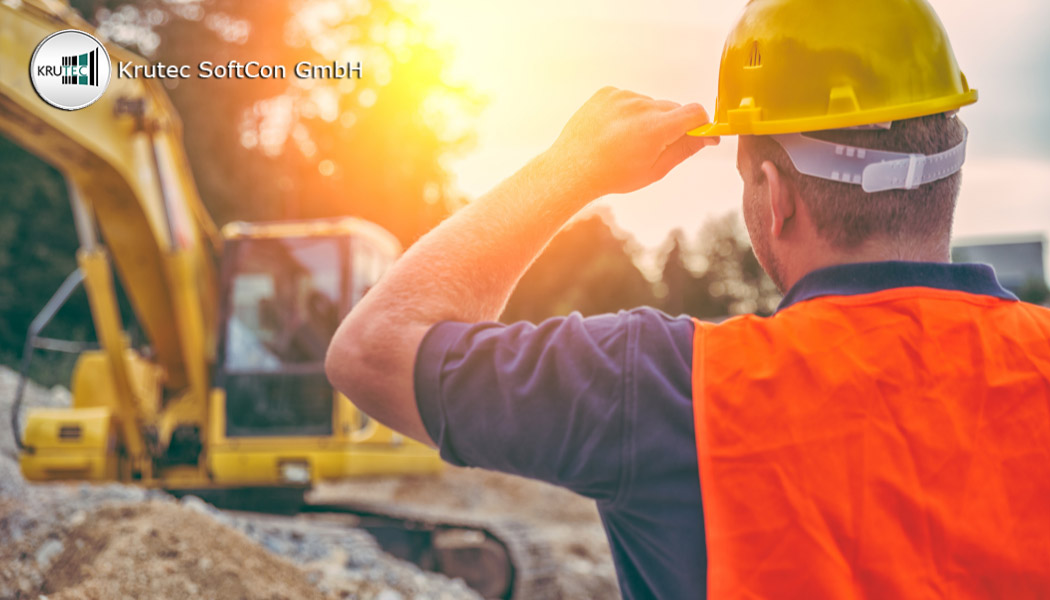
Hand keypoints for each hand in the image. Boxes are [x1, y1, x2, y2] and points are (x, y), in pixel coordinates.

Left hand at [545, 87, 718, 198]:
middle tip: (653, 146)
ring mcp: (622, 96)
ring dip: (647, 118)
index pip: (695, 112)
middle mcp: (641, 106)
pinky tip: (613, 131)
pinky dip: (627, 112)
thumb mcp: (654, 170)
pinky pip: (628, 98)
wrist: (572, 169)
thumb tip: (707, 137)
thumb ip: (684, 150)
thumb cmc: (612, 175)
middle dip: (671, 124)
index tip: (699, 134)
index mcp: (656, 128)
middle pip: (672, 108)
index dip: (701, 124)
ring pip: (649, 104)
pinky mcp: (607, 92)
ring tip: (626, 141)